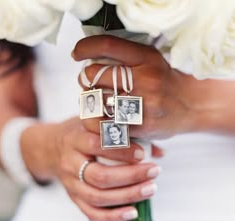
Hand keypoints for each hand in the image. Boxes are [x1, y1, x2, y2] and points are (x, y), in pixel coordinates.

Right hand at [21, 117, 161, 220]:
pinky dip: (112, 216)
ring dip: (127, 196)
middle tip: (154, 171)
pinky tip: (133, 211)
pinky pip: (90, 212)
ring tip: (151, 189)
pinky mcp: (72, 197)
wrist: (50, 147)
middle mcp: (70, 162)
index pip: (97, 144)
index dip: (120, 150)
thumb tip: (158, 151)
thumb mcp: (94, 123)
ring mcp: (70, 183)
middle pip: (99, 175)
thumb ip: (123, 133)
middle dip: (130, 176)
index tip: (143, 153)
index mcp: (75, 138)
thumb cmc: (79, 132)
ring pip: (97, 196)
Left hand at [72, 35, 196, 138]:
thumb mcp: (152, 61)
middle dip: (86, 78)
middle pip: (95, 74)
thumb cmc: (167, 83)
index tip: (76, 53)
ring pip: (95, 99)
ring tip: (96, 100)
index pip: (107, 45)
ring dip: (89, 99)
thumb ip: (126, 58)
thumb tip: (92, 58)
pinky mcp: (140, 126)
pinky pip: (104, 122)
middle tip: (90, 82)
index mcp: (147, 58)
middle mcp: (145, 79)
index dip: (85, 47)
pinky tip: (101, 116)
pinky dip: (96, 119)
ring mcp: (143, 104)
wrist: (194, 106)